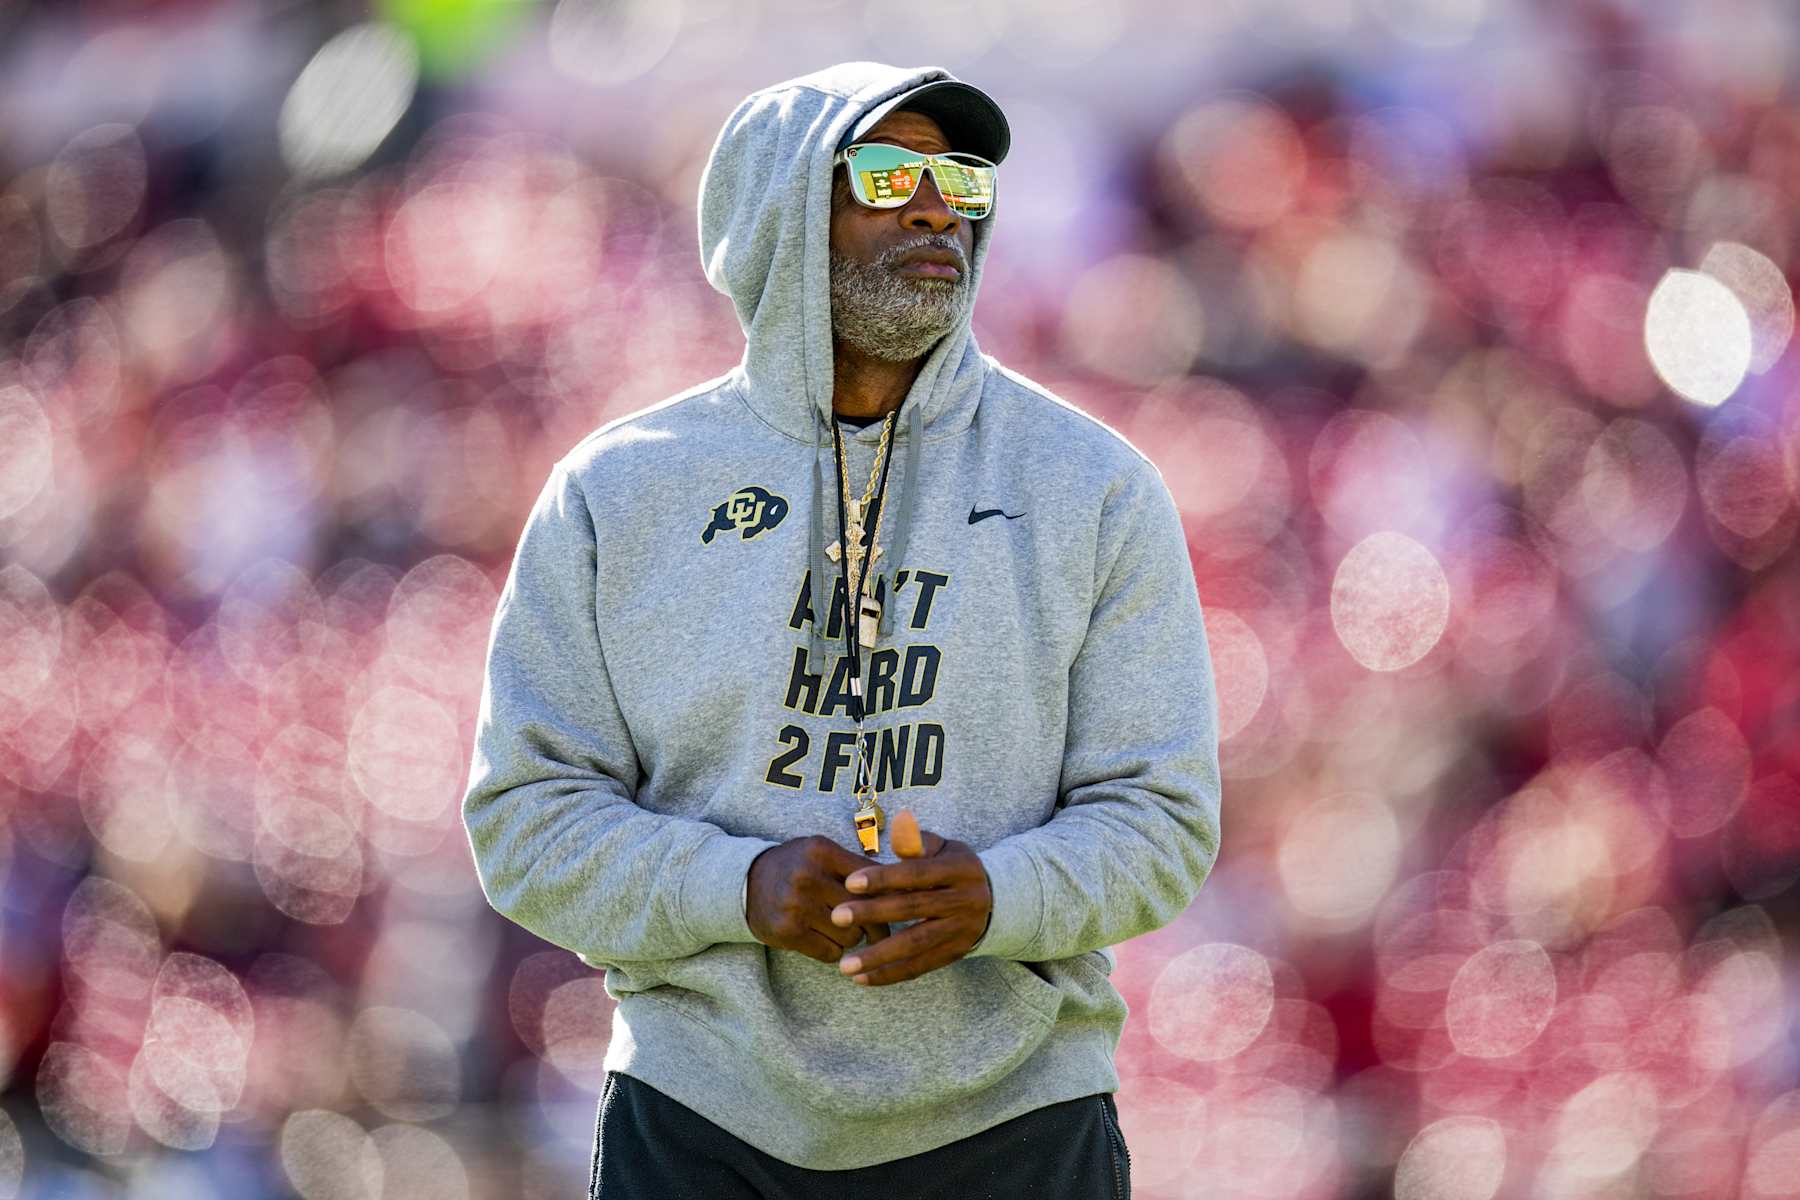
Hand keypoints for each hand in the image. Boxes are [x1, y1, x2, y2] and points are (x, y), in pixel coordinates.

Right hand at [746, 836, 891, 963]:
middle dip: (876, 923)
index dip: (890, 895)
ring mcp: (796, 905)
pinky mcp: (787, 931)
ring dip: (852, 938)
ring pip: (851, 935)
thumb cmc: (797, 867)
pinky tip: (825, 940)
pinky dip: (834, 951)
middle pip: (865, 909)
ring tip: (843, 930)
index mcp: (822, 851)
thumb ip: (858, 866)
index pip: (872, 877)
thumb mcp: (822, 853)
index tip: (900, 906)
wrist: (745, 883)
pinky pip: (831, 952)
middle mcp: (808, 876)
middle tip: (880, 929)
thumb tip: (905, 890)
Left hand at [827, 810, 993, 986]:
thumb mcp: (942, 847)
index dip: (884, 878)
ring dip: (879, 957)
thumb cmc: (952, 866)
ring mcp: (961, 931)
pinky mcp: (955, 954)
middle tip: (837, 917)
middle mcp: (965, 901)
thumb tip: (900, 826)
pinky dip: (891, 974)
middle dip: (873, 914)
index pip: (918, 874)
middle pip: (914, 909)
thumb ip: (917, 841)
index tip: (850, 882)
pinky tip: (862, 979)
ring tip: (845, 965)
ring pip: (916, 945)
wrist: (992, 898)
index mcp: (959, 869)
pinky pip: (920, 967)